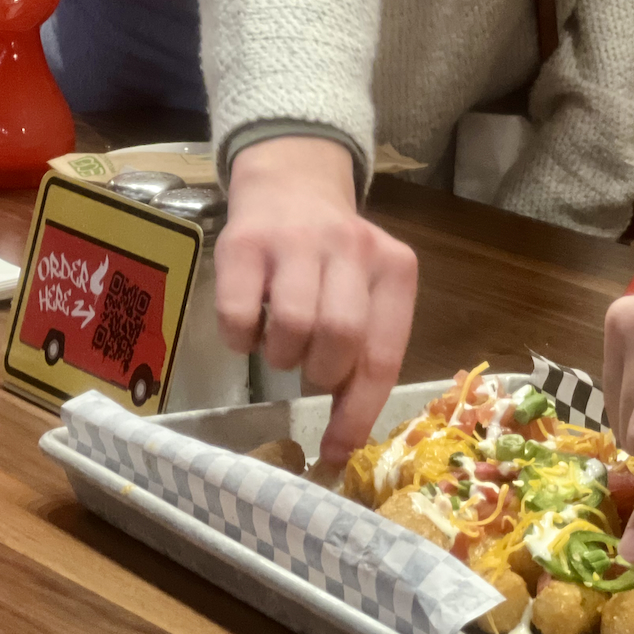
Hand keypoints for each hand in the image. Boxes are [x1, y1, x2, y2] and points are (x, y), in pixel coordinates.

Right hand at [218, 136, 417, 465]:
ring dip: (282, 355)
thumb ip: (363, 355)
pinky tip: (250, 324)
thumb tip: (342, 446)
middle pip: (340, 338)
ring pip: (293, 326)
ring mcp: (296, 241)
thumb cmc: (333, 259)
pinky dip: (241, 339)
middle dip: (320, 371)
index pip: (382, 355)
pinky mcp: (244, 242)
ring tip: (281, 342)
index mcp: (394, 268)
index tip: (336, 451)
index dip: (357, 412)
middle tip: (309, 366)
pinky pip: (239, 315)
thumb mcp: (366, 293)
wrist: (292, 182)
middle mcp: (351, 247)